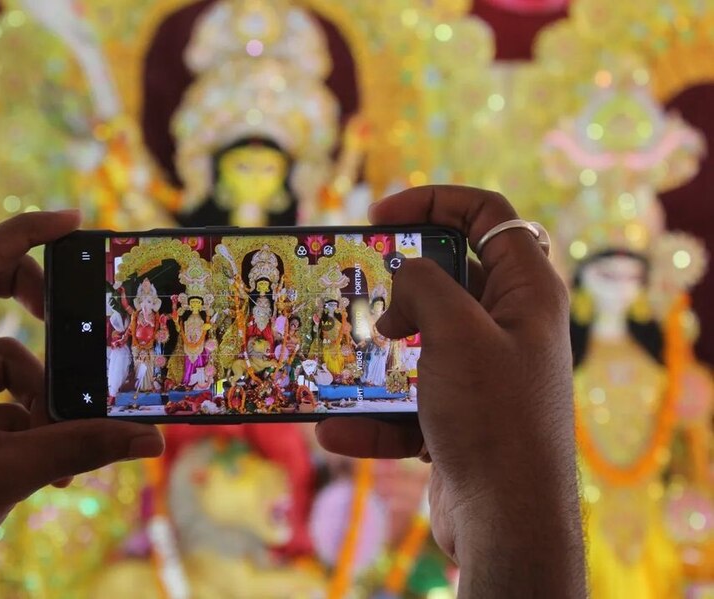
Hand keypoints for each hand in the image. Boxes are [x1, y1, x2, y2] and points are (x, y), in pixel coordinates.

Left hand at [0, 212, 163, 596]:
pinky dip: (15, 410)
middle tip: (63, 313)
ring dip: (30, 382)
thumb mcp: (7, 478)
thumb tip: (149, 440)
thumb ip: (81, 449)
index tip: (71, 223)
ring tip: (53, 438)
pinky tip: (36, 459)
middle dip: (24, 289)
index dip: (24, 233)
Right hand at [315, 186, 583, 596]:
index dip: (434, 201)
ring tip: (339, 360)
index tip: (380, 216)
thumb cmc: (493, 417)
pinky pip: (408, 403)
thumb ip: (424, 285)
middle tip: (357, 288)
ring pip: (420, 344)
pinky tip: (336, 431)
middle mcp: (509, 327)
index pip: (487, 216)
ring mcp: (483, 375)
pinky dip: (373, 417)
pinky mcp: (459, 418)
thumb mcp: (455, 333)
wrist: (506, 523)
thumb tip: (404, 279)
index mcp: (526, 292)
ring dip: (376, 355)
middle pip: (447, 279)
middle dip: (396, 286)